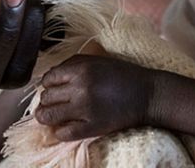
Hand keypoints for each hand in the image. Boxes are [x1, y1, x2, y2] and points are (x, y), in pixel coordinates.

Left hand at [35, 55, 154, 140]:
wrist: (148, 94)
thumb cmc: (123, 75)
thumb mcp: (98, 60)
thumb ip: (73, 64)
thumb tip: (50, 77)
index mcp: (81, 69)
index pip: (48, 79)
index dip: (49, 84)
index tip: (55, 89)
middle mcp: (80, 88)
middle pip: (45, 97)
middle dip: (47, 101)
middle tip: (56, 103)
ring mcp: (85, 109)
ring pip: (48, 116)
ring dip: (47, 117)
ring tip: (53, 117)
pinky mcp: (92, 127)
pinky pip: (63, 133)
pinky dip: (60, 132)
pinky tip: (66, 128)